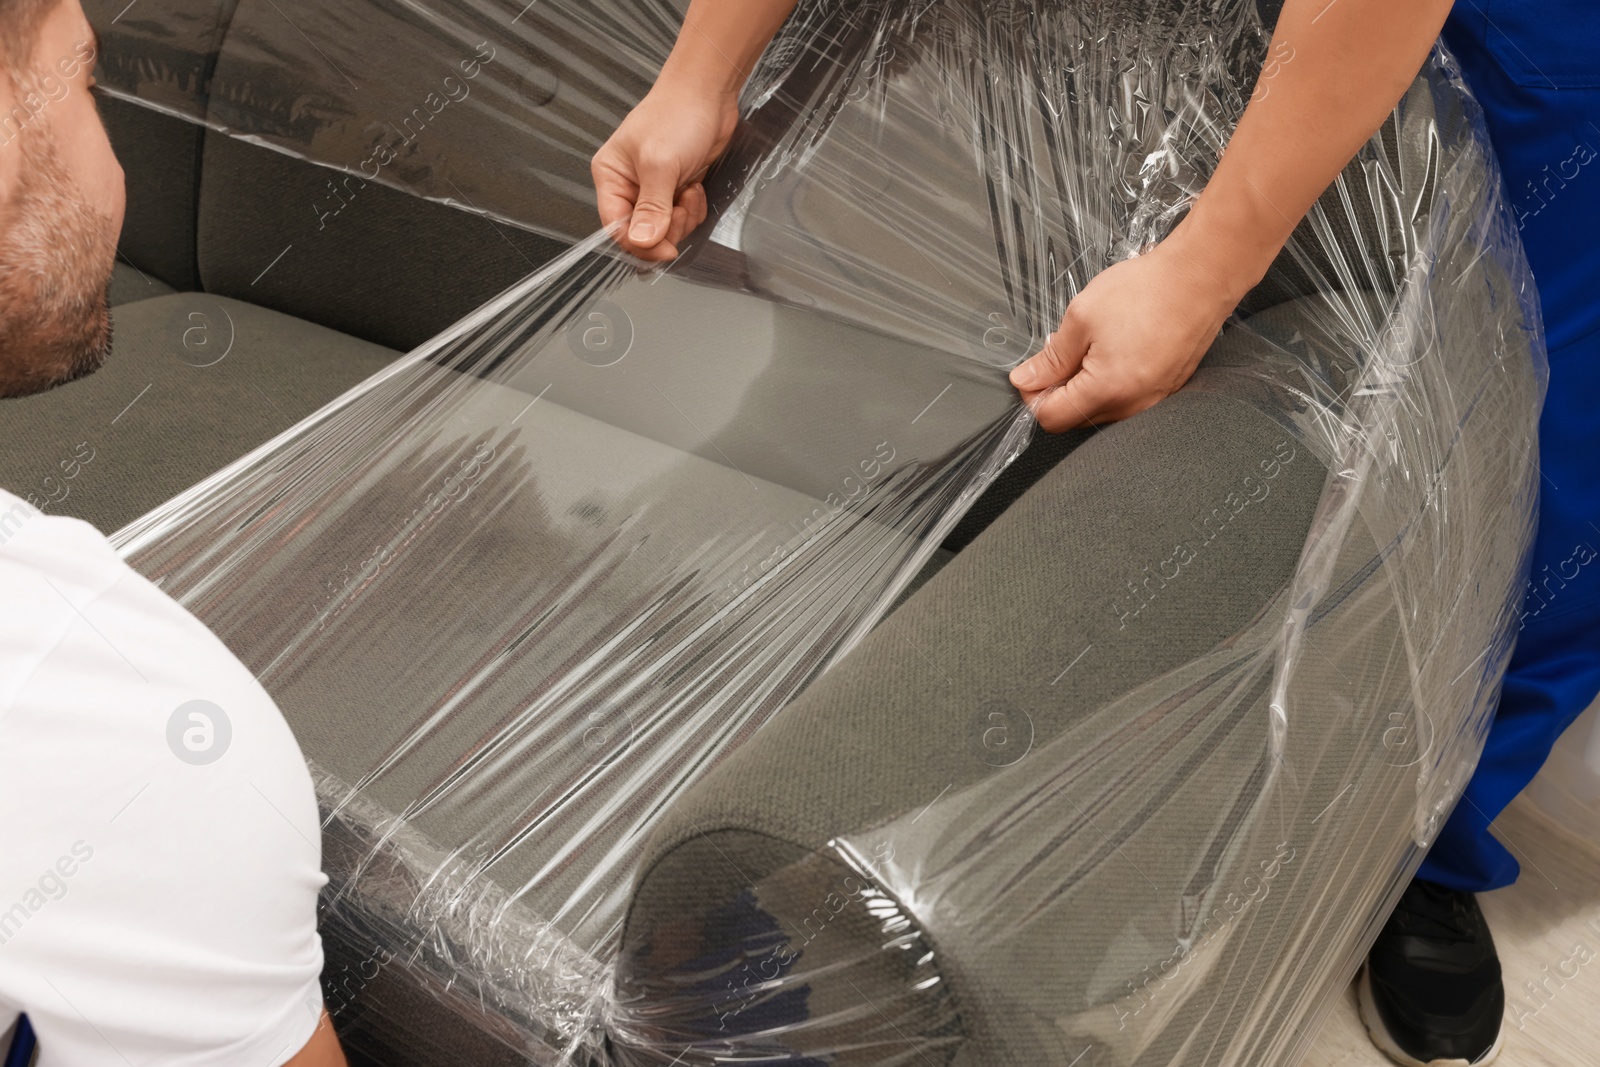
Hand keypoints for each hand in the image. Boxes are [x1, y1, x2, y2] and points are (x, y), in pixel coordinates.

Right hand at [591, 79, 738, 260]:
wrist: (708, 94)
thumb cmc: (677, 114)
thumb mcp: (660, 164)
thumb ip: (651, 207)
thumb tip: (640, 241)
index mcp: (611, 176)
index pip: (616, 227)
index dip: (640, 244)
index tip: (665, 249)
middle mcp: (629, 185)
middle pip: (642, 233)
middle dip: (667, 228)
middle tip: (679, 208)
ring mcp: (654, 188)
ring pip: (665, 228)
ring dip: (683, 217)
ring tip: (688, 190)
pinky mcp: (675, 187)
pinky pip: (683, 217)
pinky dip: (693, 209)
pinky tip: (695, 187)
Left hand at [1008, 234, 1246, 431]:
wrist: (1200, 277)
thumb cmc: (1146, 291)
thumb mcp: (1082, 317)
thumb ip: (1051, 357)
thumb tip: (1025, 379)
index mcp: (1107, 390)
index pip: (1051, 418)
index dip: (1032, 396)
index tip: (1031, 372)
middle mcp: (1133, 405)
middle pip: (1076, 418)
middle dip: (1059, 391)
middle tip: (1062, 352)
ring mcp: (1153, 401)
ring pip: (1100, 410)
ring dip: (1085, 386)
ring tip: (1091, 345)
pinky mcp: (1165, 390)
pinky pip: (1126, 399)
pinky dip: (1110, 382)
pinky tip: (1114, 349)